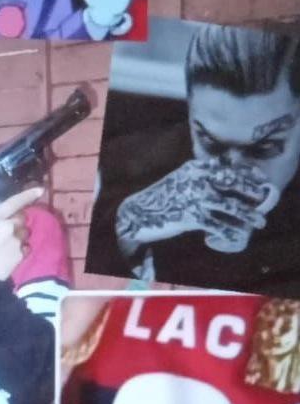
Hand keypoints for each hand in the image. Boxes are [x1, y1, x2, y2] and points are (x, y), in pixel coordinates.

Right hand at [0, 187, 41, 280]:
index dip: (29, 195)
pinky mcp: (20, 256)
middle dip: (16, 220)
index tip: (40, 190)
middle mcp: (9, 227)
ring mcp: (16, 242)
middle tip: (6, 228)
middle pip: (22, 217)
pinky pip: (25, 247)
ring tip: (6, 244)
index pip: (15, 201)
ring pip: (25, 233)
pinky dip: (20, 249)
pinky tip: (7, 254)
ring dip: (18, 235)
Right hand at [115, 159, 270, 259]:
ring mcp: (196, 198)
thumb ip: (198, 175)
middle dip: (253, 193)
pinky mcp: (192, 217)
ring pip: (232, 207)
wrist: (140, 213)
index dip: (248, 174)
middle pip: (234, 184)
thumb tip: (223, 176)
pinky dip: (231, 232)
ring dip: (250, 215)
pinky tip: (237, 236)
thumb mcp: (180, 179)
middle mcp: (198, 180)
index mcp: (195, 168)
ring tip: (260, 222)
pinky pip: (219, 226)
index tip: (261, 180)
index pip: (229, 167)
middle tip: (264, 200)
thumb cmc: (162, 197)